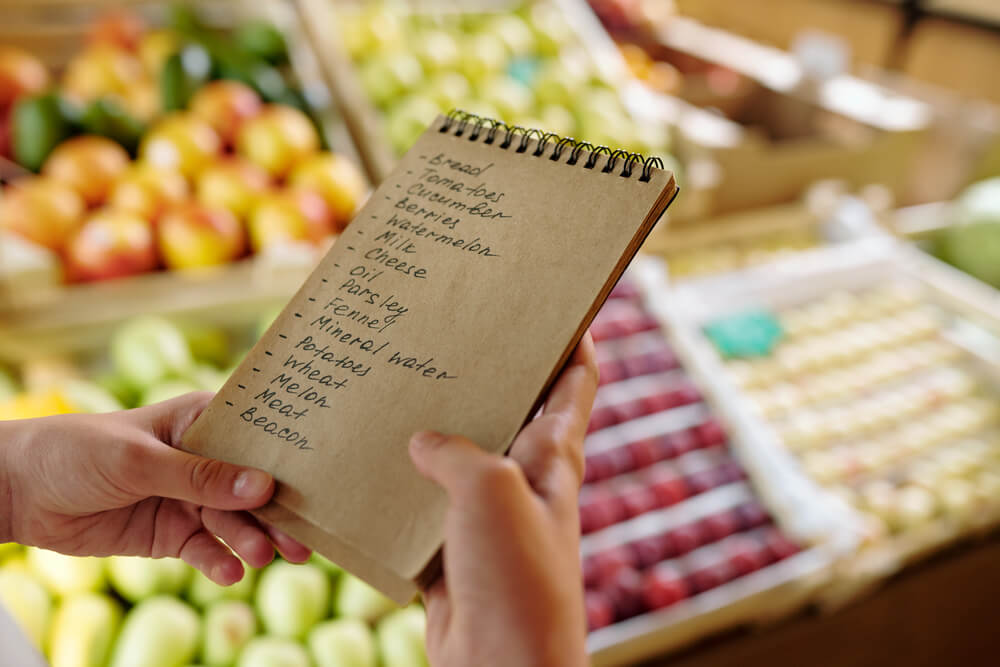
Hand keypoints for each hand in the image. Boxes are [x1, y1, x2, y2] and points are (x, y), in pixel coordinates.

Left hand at [0, 392, 309, 583]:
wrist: (19, 493)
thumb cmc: (76, 451)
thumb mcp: (139, 459)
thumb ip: (200, 476)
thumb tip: (261, 486)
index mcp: (200, 422)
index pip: (255, 435)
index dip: (288, 455)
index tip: (321, 477)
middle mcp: (204, 459)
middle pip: (253, 485)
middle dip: (277, 510)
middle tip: (304, 536)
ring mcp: (189, 497)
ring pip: (235, 521)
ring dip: (251, 538)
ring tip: (265, 556)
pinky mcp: (173, 532)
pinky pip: (205, 548)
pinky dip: (219, 561)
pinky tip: (230, 573)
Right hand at [409, 333, 598, 666]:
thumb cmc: (516, 577)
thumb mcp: (490, 491)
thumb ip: (456, 453)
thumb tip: (422, 443)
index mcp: (552, 456)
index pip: (576, 380)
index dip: (573, 336)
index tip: (555, 300)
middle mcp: (524, 479)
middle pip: (511, 408)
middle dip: (485, 371)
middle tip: (445, 333)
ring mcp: (488, 515)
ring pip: (459, 456)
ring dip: (433, 428)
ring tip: (395, 387)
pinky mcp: (453, 549)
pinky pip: (424, 505)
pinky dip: (401, 486)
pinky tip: (369, 464)